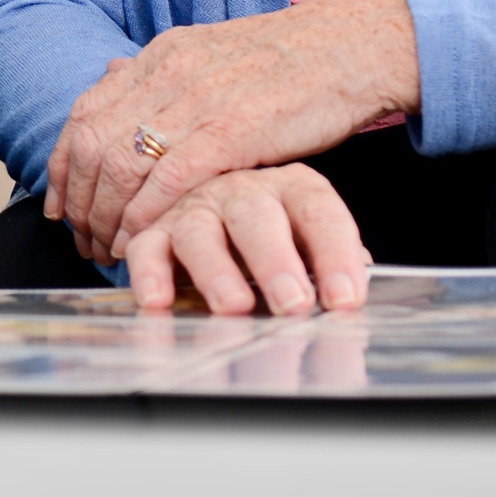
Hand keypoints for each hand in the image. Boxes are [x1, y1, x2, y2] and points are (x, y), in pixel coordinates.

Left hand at [43, 0, 416, 263]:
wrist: (354, 47)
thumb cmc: (291, 61)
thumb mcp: (212, 51)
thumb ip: (161, 72)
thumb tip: (111, 74)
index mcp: (163, 54)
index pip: (84, 112)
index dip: (62, 165)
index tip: (60, 205)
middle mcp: (170, 73)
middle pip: (93, 144)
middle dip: (80, 202)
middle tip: (83, 241)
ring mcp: (199, 99)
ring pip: (121, 163)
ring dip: (106, 217)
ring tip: (108, 250)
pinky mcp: (234, 128)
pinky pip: (169, 177)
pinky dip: (145, 215)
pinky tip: (141, 240)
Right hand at [123, 164, 370, 315]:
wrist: (222, 218)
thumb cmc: (279, 240)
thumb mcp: (311, 245)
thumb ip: (332, 266)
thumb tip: (348, 300)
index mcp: (293, 189)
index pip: (319, 213)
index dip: (335, 255)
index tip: (345, 300)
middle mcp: (244, 191)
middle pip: (257, 215)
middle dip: (275, 261)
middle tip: (293, 303)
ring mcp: (196, 207)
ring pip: (199, 230)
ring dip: (217, 270)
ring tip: (235, 307)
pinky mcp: (156, 230)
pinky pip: (147, 248)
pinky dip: (150, 275)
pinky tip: (160, 302)